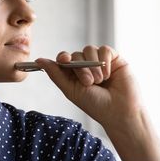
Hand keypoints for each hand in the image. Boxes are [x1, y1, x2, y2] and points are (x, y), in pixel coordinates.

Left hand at [36, 45, 159, 160]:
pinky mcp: (115, 59)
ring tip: (99, 81)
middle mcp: (87, 66)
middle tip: (89, 83)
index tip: (63, 60)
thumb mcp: (72, 90)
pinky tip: (108, 74)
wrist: (120, 111)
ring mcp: (100, 62)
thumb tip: (39, 60)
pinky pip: (104, 49)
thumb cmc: (96, 105)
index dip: (63, 57)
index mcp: (74, 74)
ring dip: (93, 65)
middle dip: (81, 68)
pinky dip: (104, 61)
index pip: (64, 59)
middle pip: (76, 54)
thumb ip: (56, 74)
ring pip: (89, 50)